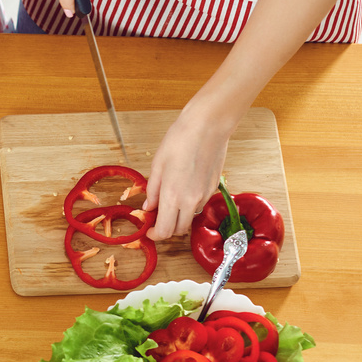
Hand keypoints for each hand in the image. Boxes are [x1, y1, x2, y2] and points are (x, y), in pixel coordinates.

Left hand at [143, 103, 234, 239]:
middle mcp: (190, 201)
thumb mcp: (157, 165)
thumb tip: (148, 208)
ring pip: (190, 219)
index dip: (155, 235)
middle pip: (178, 230)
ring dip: (179, 217)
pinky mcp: (213, 189)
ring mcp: (204, 196)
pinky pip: (199, 205)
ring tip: (170, 201)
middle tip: (157, 217)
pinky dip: (190, 205)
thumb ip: (152, 191)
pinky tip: (184, 190)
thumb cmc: (180, 140)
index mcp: (172, 196)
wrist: (208, 126)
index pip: (164, 231)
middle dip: (167, 228)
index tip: (149, 230)